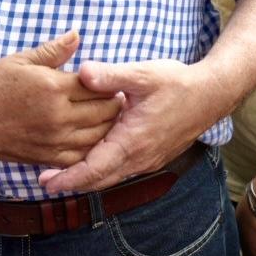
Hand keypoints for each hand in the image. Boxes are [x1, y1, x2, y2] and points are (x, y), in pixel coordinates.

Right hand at [0, 31, 123, 167]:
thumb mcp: (20, 61)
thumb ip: (52, 51)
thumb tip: (76, 34)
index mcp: (54, 87)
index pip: (96, 84)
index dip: (108, 81)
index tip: (113, 79)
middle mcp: (59, 115)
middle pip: (103, 110)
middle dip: (114, 102)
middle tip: (118, 96)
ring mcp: (56, 139)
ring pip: (98, 134)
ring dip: (108, 124)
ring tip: (110, 115)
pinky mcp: (50, 157)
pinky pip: (82, 155)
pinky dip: (92, 146)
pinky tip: (93, 136)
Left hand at [35, 58, 214, 193]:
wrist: (211, 95)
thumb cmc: (177, 84)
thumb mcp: (142, 74)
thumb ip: (111, 75)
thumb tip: (82, 72)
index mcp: (132, 141)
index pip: (94, 169)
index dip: (69, 178)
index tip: (46, 183)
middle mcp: (139, 158)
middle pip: (99, 180)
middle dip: (72, 183)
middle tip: (43, 182)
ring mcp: (147, 160)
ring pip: (111, 176)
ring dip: (87, 178)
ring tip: (61, 174)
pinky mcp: (152, 156)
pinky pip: (122, 170)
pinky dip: (103, 170)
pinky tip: (91, 159)